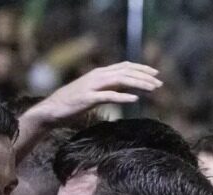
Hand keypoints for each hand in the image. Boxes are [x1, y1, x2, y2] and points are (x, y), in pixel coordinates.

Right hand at [25, 61, 161, 125]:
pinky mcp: (88, 98)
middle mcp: (97, 76)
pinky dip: (123, 96)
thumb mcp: (94, 92)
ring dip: (139, 84)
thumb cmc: (73, 103)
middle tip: (160, 83)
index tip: (156, 74)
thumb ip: (109, 88)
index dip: (141, 69)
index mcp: (99, 73)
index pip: (125, 66)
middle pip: (126, 72)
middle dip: (145, 76)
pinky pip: (109, 96)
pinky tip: (135, 99)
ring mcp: (93, 86)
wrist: (52, 110)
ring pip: (121, 81)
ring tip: (153, 89)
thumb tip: (127, 89)